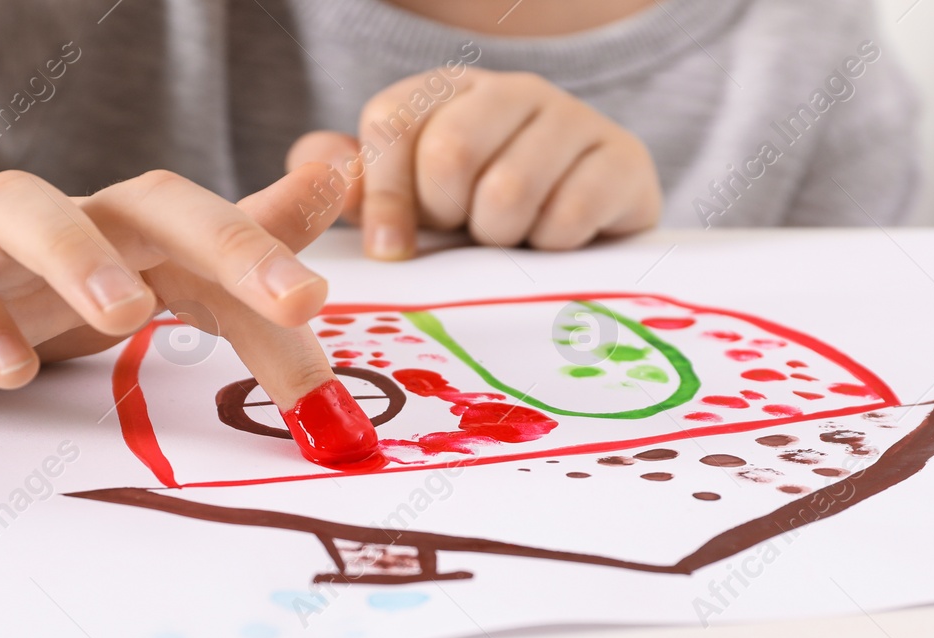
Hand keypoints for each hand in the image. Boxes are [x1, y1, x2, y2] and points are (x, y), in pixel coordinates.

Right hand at [0, 164, 347, 408]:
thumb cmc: (36, 293)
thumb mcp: (148, 277)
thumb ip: (242, 257)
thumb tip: (338, 186)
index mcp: (134, 231)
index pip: (218, 235)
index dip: (274, 261)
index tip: (325, 301)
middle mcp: (71, 224)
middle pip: (147, 201)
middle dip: (229, 241)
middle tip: (293, 297)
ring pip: (26, 212)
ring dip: (82, 257)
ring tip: (128, 315)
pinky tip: (10, 368)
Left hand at [287, 69, 661, 258]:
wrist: (589, 230)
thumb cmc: (482, 216)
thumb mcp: (411, 199)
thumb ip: (355, 182)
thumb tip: (309, 165)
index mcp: (449, 92)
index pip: (393, 122)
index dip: (385, 194)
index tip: (391, 251)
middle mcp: (512, 91)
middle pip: (449, 152)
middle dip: (449, 216)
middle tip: (469, 233)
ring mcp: (573, 118)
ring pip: (508, 191)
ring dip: (500, 238)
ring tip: (512, 238)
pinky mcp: (624, 160)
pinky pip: (569, 216)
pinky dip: (551, 247)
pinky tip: (556, 242)